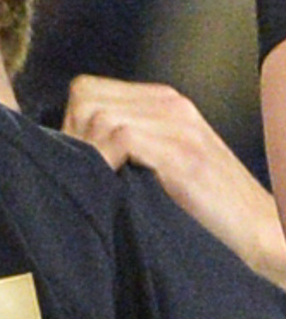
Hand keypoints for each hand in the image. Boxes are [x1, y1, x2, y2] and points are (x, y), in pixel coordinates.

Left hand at [62, 76, 285, 285]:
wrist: (256, 229)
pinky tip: (112, 187)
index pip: (87, 89)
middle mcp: (172, 105)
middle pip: (86, 100)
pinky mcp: (185, 153)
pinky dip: (105, 162)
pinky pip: (123, 138)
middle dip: (72, 137)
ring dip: (87, 153)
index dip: (69, 124)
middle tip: (82, 173)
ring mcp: (180, 126)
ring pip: (100, 117)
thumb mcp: (154, 162)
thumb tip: (62, 147)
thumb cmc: (197, 205)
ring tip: (96, 183)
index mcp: (162, 102)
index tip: (75, 159)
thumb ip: (120, 144)